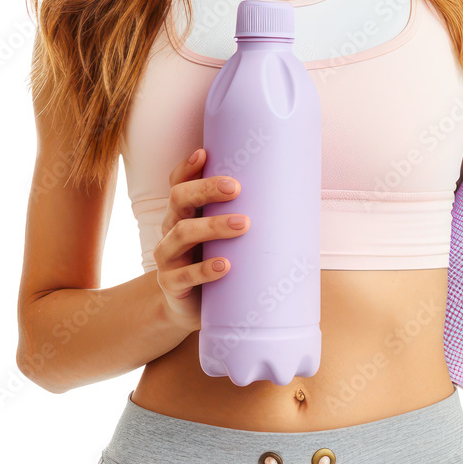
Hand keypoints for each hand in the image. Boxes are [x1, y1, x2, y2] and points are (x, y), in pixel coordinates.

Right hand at [153, 148, 248, 333]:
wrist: (194, 309)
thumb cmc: (217, 261)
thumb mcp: (226, 237)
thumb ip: (245, 216)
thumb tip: (295, 194)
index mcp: (183, 213)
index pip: (178, 183)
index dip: (187, 168)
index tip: (205, 154)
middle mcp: (171, 228)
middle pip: (179, 198)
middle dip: (206, 189)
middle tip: (237, 188)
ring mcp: (168, 256)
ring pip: (182, 233)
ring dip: (213, 226)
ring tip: (243, 224)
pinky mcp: (171, 284)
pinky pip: (184, 275)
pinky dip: (204, 269)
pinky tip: (224, 266)